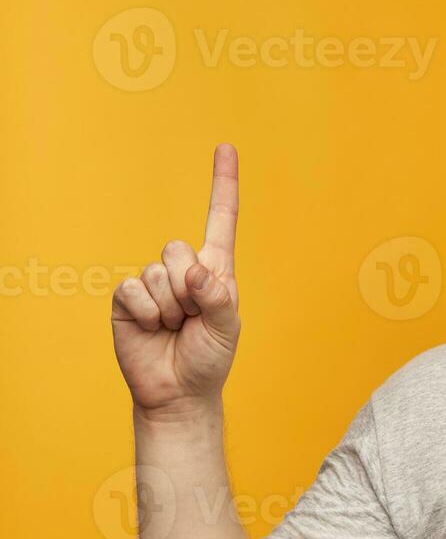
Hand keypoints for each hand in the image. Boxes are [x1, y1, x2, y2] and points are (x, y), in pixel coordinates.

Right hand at [112, 144, 240, 416]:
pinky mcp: (127, 298)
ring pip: (158, 272)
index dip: (223, 183)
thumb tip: (196, 270)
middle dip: (189, 287)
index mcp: (216, 270)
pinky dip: (146, 313)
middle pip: (179, 248)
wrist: (177, 391)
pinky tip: (152, 329)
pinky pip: (134, 289)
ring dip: (170, 307)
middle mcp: (184, 270)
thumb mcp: (226, 328)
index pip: (221, 219)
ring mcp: (154, 283)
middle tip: (191, 318)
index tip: (225, 147)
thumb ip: (217, 296)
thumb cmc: (208, 358)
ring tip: (174, 328)